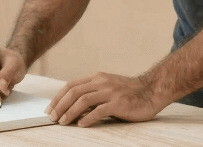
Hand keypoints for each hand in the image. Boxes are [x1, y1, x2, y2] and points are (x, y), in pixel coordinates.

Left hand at [46, 72, 167, 127]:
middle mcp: (102, 82)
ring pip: (83, 100)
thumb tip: (73, 109)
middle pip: (74, 92)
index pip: (71, 85)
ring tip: (63, 122)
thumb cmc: (129, 93)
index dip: (58, 97)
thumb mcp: (108, 88)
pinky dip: (88, 118)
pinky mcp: (119, 103)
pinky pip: (99, 111)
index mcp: (97, 78)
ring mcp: (110, 92)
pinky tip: (82, 125)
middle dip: (60, 105)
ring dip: (70, 112)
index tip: (50, 108)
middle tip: (52, 117)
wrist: (152, 90)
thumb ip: (93, 94)